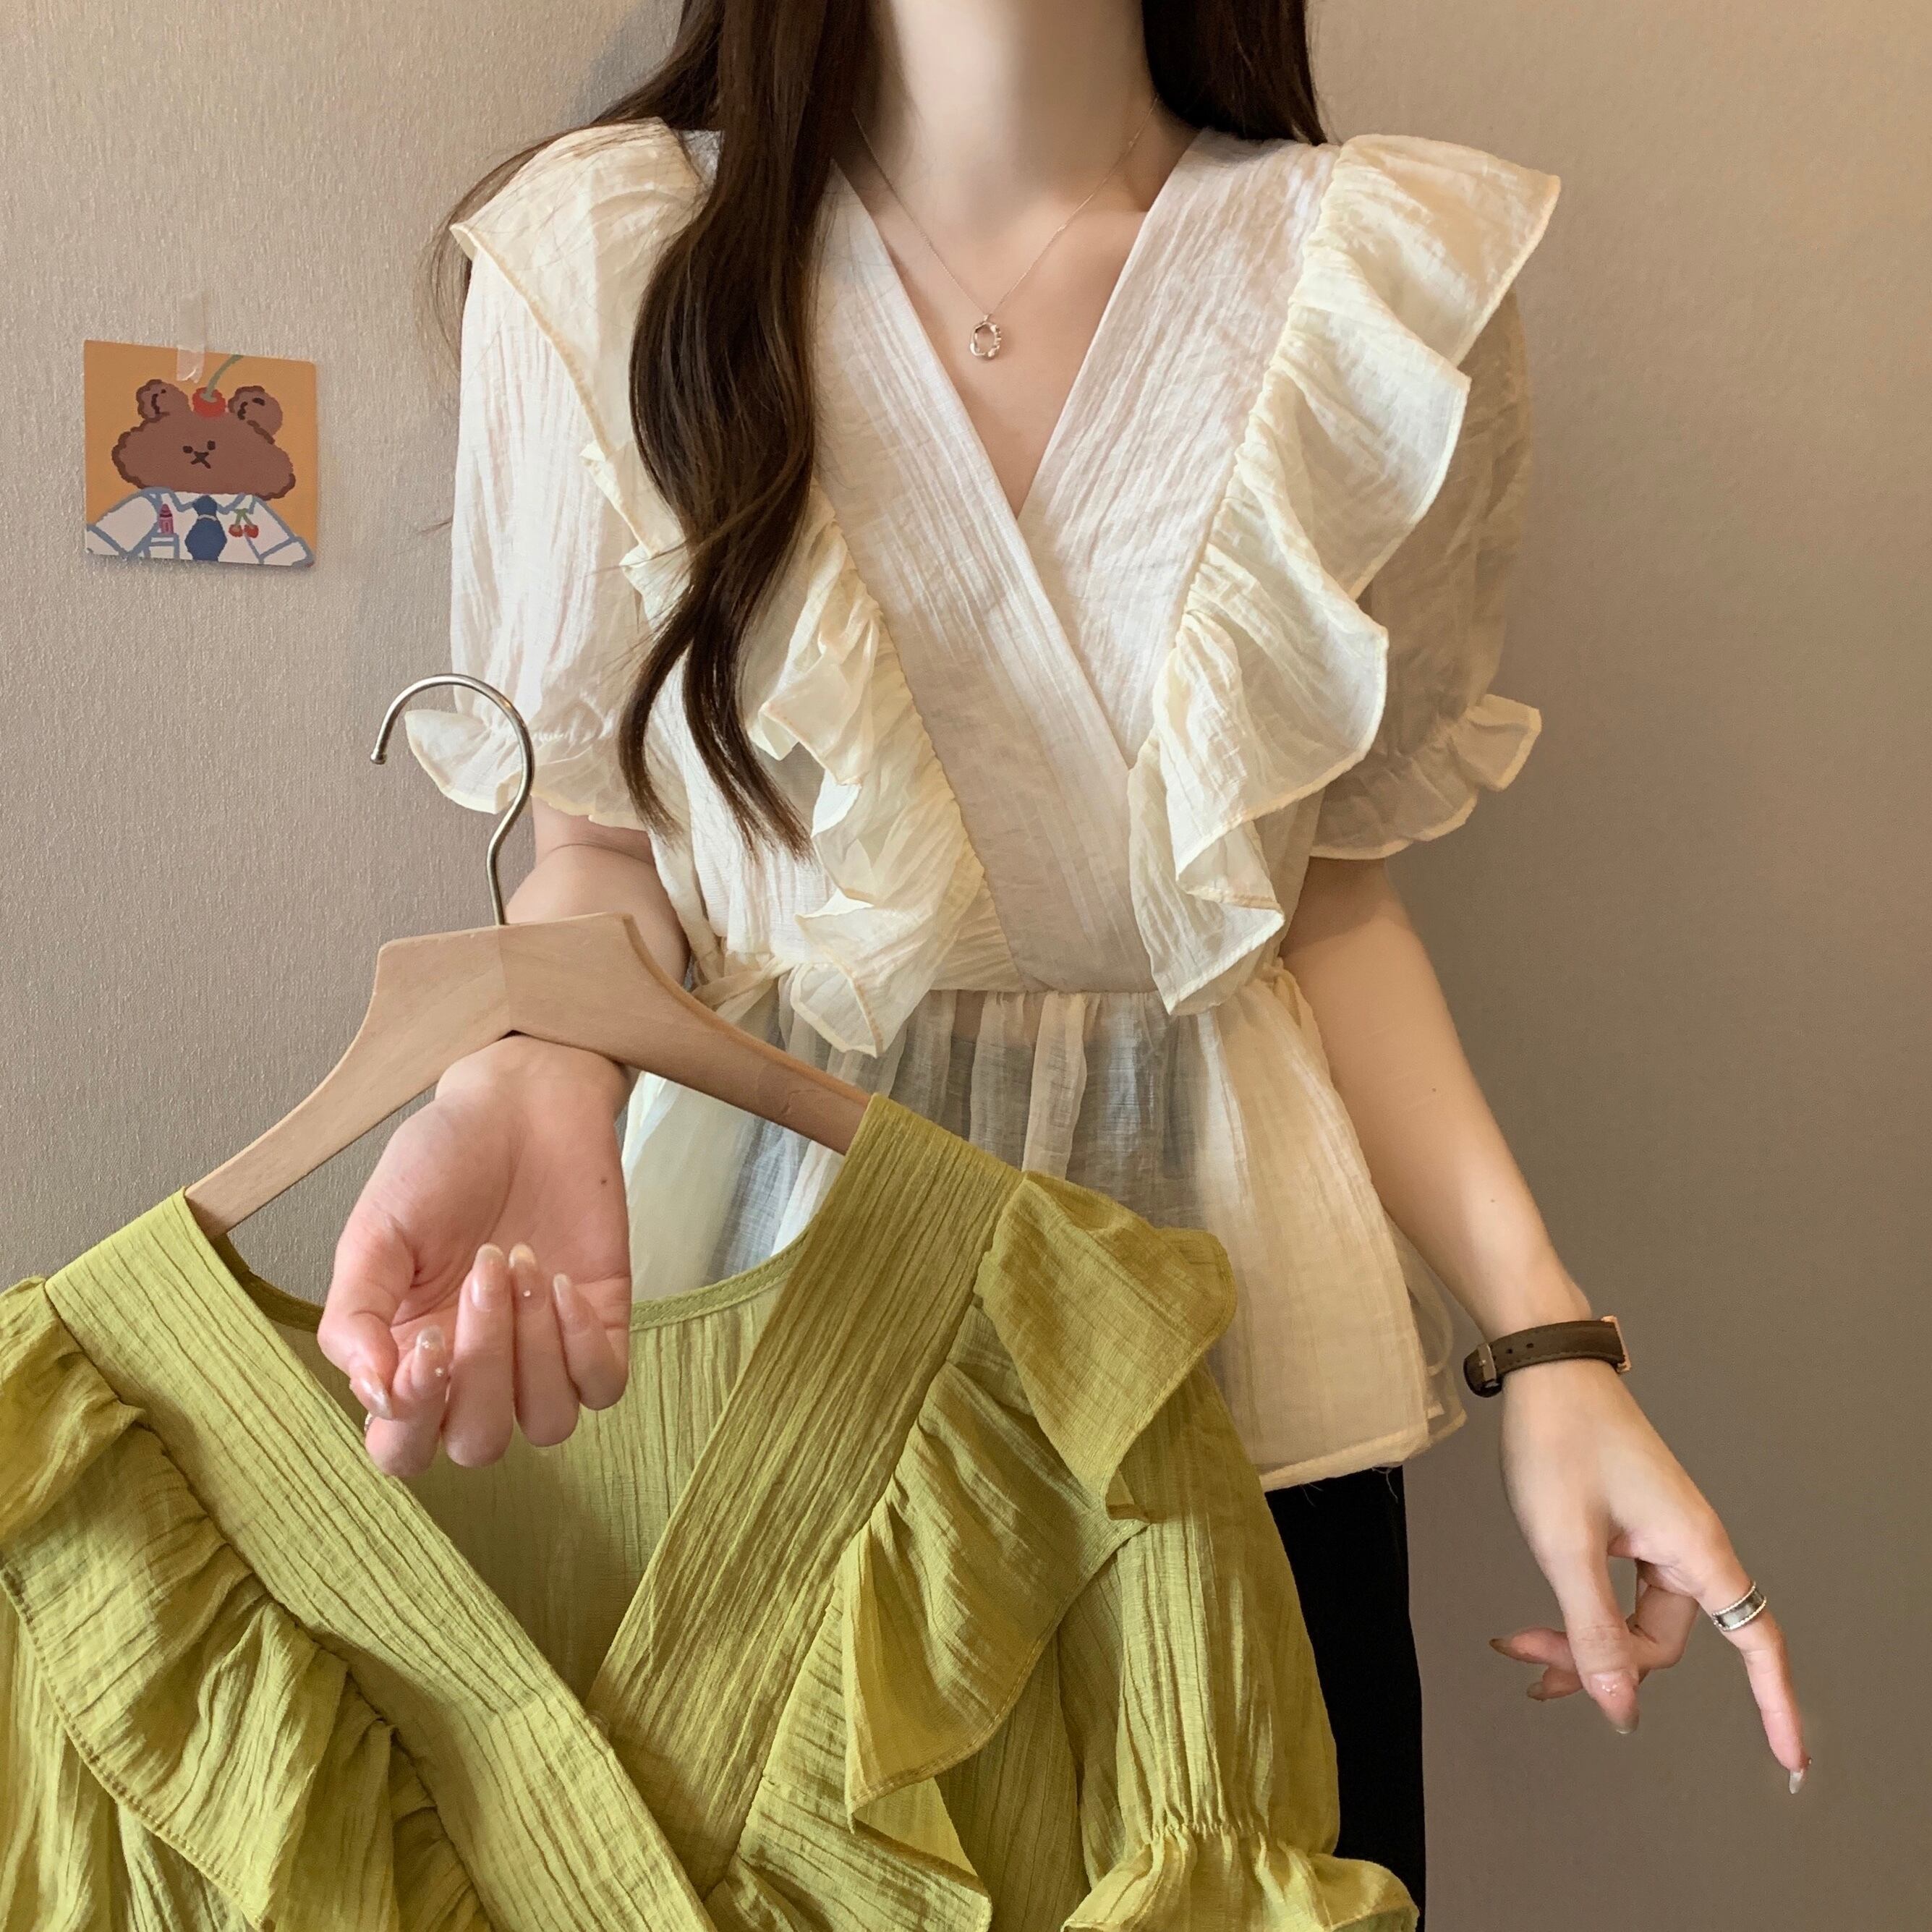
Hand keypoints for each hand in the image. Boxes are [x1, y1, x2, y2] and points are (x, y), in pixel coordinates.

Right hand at [317, 1035, 634, 1476]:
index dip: (414, 1421)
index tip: (428, 1343)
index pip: (402, 1449)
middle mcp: (477, 1369)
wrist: (519, 1103)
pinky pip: (603, 1387)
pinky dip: (583, 1345)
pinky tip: (562, 1280)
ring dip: (534, 1349)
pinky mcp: (601, 1324)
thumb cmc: (438, 1163)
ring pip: (547, 1424)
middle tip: (485, 1267)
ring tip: (521, 1259)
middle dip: (484, 1366)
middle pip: (480, 1444)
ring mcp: (544, 1352)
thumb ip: (355, 1317)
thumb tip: (371, 1394)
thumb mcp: (374, 1232)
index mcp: (409, 1357)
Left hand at [1490, 1357, 1808, 1789]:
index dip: (1775, 1706)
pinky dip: (1578, 1610)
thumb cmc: (1560, 1438)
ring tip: (1520, 1649)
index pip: (1755, 1644)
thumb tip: (1621, 1709)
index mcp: (1695, 1550)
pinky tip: (1538, 1624)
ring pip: (1630, 1619)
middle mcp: (1687, 1545)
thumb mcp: (1567, 1545)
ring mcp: (1657, 1534)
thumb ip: (1594, 1632)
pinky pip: (1614, 1590)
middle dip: (1600, 1664)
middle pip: (1660, 1640)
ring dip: (1580, 1641)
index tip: (1790, 1764)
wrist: (1544, 1364)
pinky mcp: (1628, 1524)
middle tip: (1530, 1666)